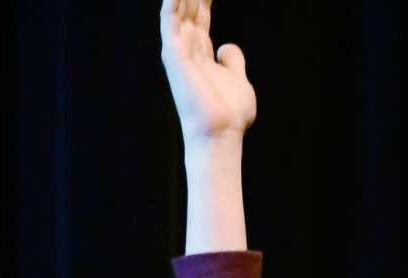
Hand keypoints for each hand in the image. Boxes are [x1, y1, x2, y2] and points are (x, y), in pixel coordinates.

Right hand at [160, 0, 255, 143]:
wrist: (221, 134)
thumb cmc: (230, 114)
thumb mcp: (239, 80)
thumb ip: (233, 61)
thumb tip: (228, 46)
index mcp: (202, 54)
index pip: (201, 16)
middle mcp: (188, 50)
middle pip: (189, 9)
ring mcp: (179, 52)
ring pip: (177, 10)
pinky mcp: (174, 56)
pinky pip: (169, 22)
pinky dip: (171, 4)